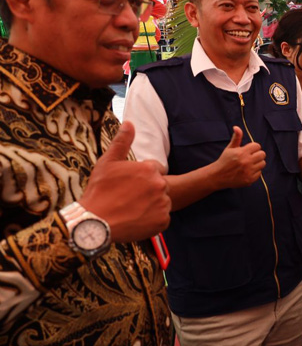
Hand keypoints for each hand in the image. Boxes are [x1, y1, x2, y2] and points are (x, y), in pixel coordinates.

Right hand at [79, 122, 170, 242]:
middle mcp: (160, 185)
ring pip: (162, 202)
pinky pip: (162, 218)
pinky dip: (152, 220)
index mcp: (150, 169)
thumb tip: (129, 123)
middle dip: (148, 190)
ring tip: (131, 209)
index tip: (129, 185)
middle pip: (159, 185)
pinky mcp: (163, 221)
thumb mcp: (108, 162)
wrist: (94, 222)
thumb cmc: (99, 191)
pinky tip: (136, 220)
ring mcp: (163, 204)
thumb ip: (122, 142)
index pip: (155, 169)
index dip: (142, 177)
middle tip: (129, 198)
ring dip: (151, 205)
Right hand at [212, 126, 265, 189]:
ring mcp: (248, 171)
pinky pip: (259, 173)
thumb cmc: (224, 160)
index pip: (257, 146)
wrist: (218, 176)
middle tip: (250, 156)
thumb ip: (236, 138)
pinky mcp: (249, 179)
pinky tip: (247, 171)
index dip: (253, 147)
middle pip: (262, 154)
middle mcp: (246, 162)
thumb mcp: (230, 148)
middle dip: (257, 154)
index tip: (249, 150)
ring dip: (257, 163)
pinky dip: (255, 172)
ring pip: (262, 163)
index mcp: (242, 152)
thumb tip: (237, 127)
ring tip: (250, 163)